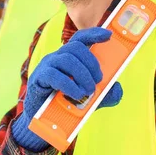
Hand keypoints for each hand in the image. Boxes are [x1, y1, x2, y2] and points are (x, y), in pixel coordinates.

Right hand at [12, 27, 122, 150]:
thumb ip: (105, 94)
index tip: (109, 36)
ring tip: (88, 91)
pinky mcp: (39, 78)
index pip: (80, 39)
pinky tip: (76, 94)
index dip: (93, 34)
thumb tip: (117, 88)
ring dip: (82, 75)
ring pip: (66, 59)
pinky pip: (54, 75)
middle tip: (98, 81)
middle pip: (75, 47)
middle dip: (91, 63)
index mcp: (69, 58)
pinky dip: (69, 85)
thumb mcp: (90, 99)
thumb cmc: (66, 105)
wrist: (44, 120)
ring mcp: (46, 66)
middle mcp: (57, 57)